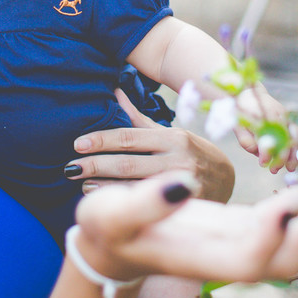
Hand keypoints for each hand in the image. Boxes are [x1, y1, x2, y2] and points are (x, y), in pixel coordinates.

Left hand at [65, 89, 234, 201]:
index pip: (130, 137)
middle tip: (69, 166)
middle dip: (95, 165)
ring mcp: (180, 186)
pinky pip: (145, 205)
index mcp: (173, 138)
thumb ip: (140, 117)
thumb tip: (115, 90)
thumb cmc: (192, 153)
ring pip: (133, 187)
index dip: (101, 140)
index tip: (78, 144)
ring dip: (103, 186)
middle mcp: (178, 160)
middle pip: (128, 163)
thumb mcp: (170, 133)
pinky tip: (104, 200)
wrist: (227, 182)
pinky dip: (122, 201)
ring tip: (81, 182)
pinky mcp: (182, 207)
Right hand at [72, 171, 297, 282]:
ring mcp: (238, 245)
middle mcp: (227, 258)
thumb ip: (146, 201)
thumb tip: (183, 182)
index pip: (247, 257)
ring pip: (293, 243)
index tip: (286, 204)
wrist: (113, 244)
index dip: (270, 234)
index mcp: (200, 257)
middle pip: (283, 258)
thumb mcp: (112, 211)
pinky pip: (287, 224)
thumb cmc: (107, 227)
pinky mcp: (243, 230)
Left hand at [231, 85, 297, 173]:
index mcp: (264, 114)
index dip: (267, 151)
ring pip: (296, 135)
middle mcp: (278, 114)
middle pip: (288, 136)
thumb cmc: (240, 110)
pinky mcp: (288, 119)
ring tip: (290, 168)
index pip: (270, 135)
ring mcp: (285, 116)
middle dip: (284, 156)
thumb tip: (255, 151)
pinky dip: (296, 147)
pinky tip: (292, 159)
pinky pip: (296, 134)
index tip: (262, 163)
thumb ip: (245, 138)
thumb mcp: (237, 123)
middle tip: (275, 170)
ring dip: (294, 153)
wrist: (248, 93)